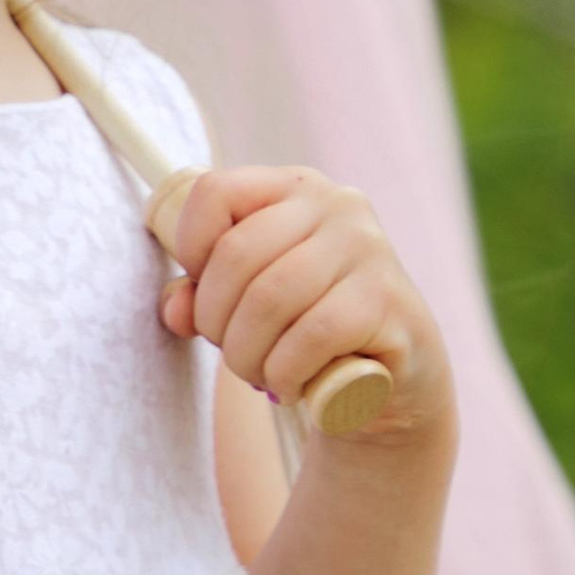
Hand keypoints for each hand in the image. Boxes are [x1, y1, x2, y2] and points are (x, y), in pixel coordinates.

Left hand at [159, 166, 453, 446]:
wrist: (398, 373)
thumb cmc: (309, 325)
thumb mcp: (249, 302)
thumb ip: (202, 297)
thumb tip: (176, 310)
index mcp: (295, 187)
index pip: (215, 191)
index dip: (190, 248)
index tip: (201, 293)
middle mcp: (336, 205)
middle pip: (236, 255)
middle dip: (216, 320)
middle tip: (232, 354)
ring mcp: (367, 248)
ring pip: (269, 299)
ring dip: (247, 355)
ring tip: (259, 375)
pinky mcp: (387, 300)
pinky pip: (311, 336)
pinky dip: (285, 372)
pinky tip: (290, 387)